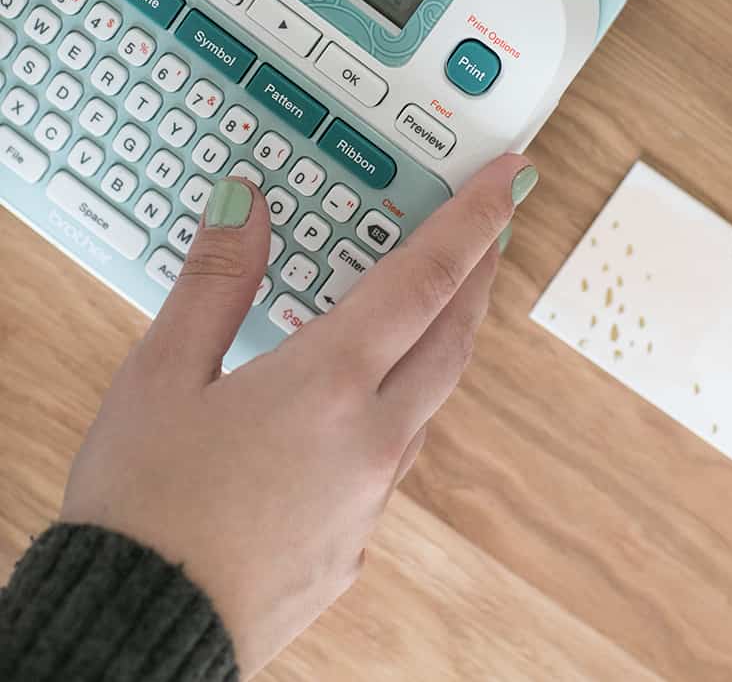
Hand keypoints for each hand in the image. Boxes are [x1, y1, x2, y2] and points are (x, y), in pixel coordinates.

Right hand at [61, 159, 537, 675]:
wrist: (134, 636)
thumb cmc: (142, 508)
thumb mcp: (162, 375)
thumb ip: (217, 280)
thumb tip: (248, 201)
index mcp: (328, 384)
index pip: (426, 278)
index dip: (474, 220)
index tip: (512, 179)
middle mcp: (369, 439)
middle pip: (453, 337)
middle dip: (480, 274)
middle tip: (492, 230)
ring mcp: (369, 498)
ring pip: (432, 399)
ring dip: (445, 340)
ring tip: (434, 305)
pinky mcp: (353, 544)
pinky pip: (398, 457)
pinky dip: (402, 407)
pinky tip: (367, 406)